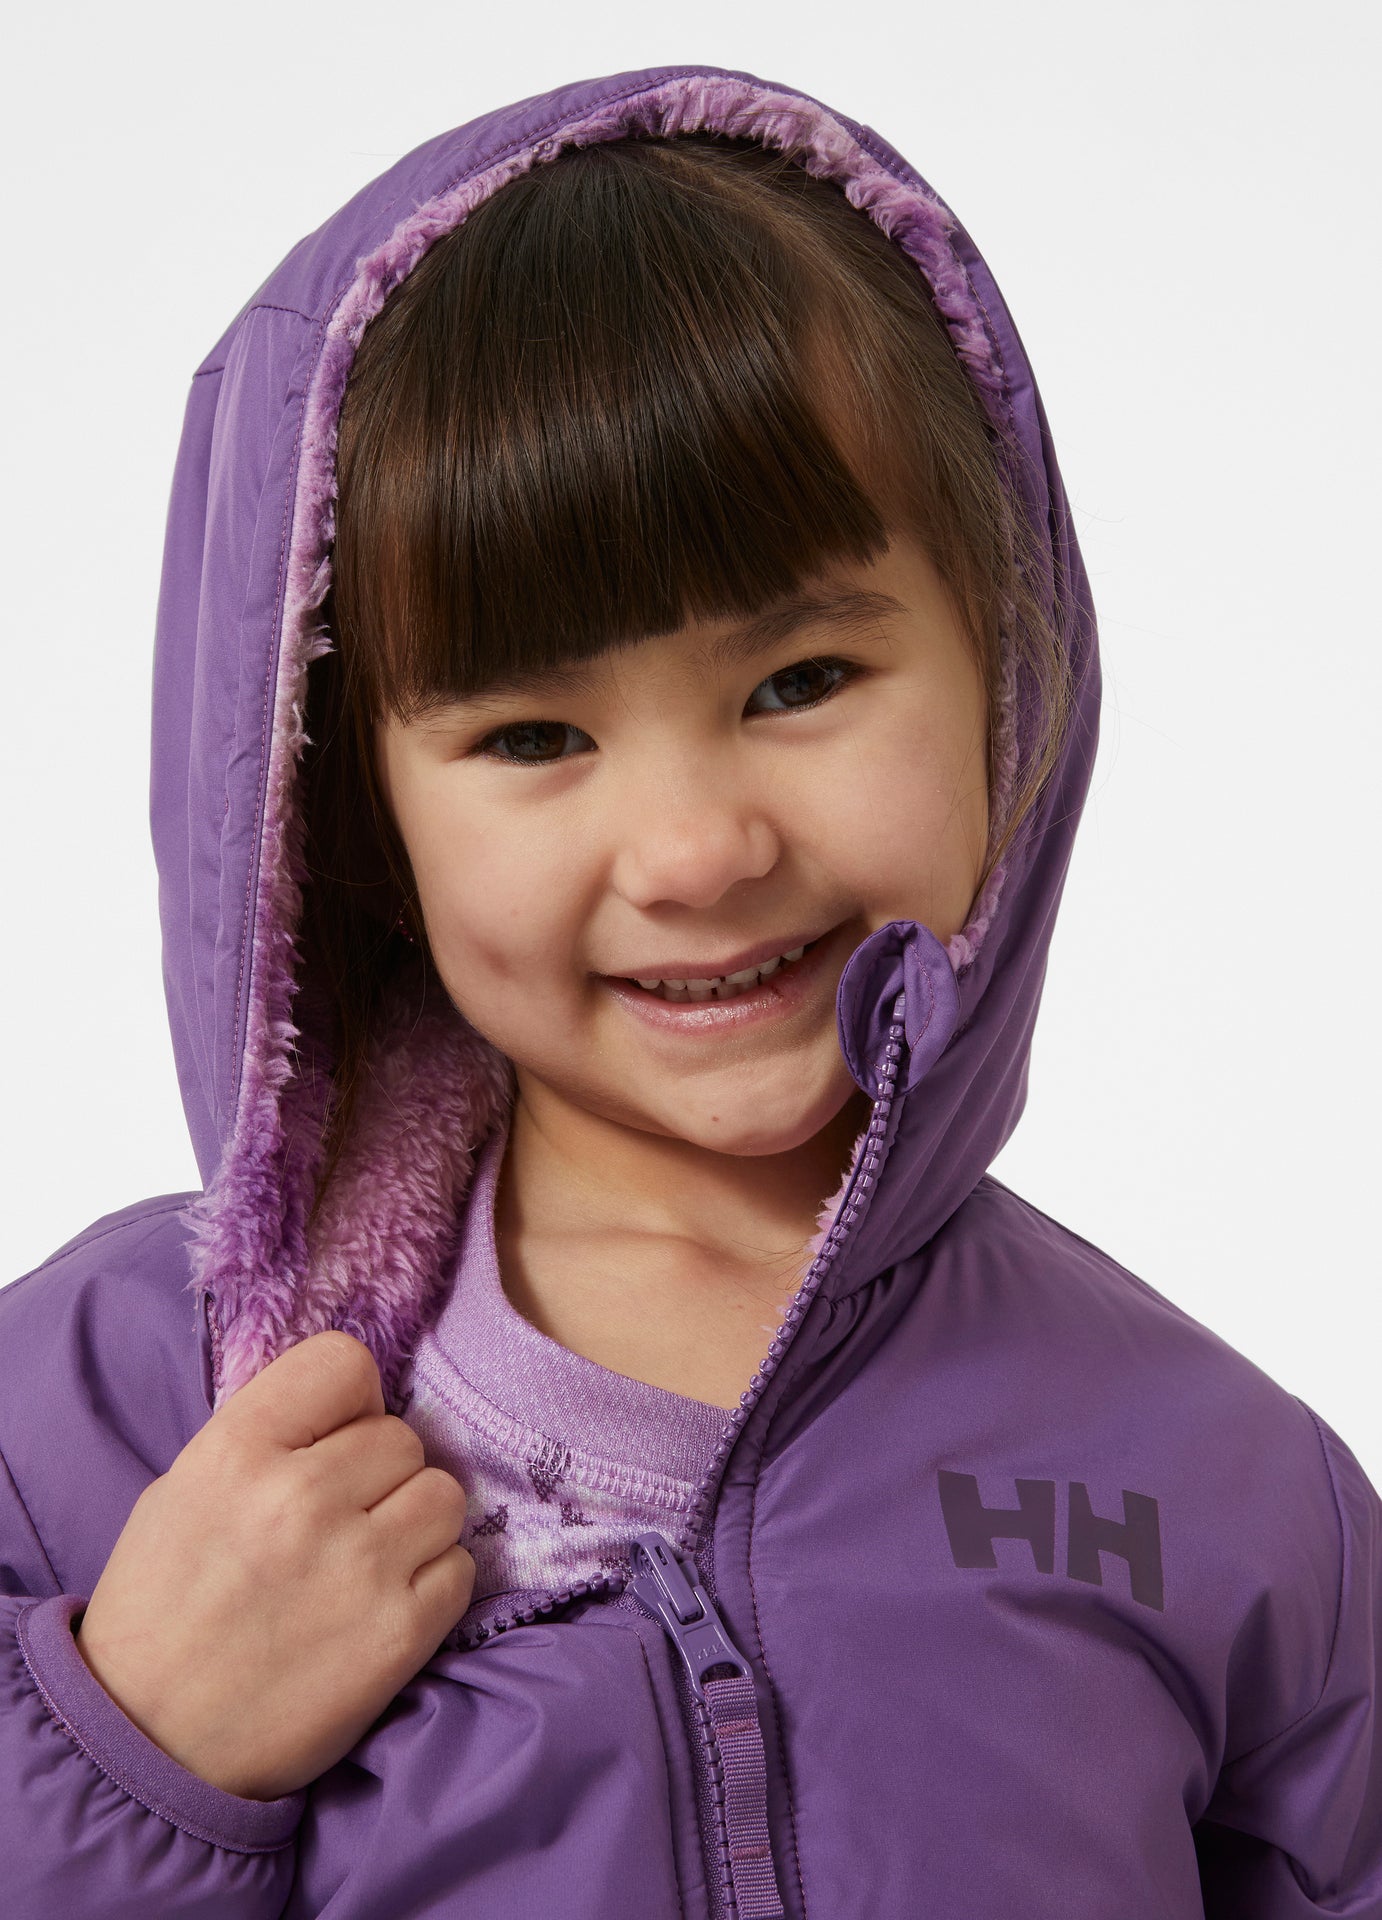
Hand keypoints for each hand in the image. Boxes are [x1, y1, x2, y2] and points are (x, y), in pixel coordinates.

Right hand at [75, 1329, 473, 1799]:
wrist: (149, 1745)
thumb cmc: (162, 1611)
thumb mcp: (185, 1491)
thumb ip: (268, 1438)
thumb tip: (353, 1411)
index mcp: (238, 1452)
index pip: (343, 1363)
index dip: (349, 1401)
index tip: (336, 1437)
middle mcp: (302, 1498)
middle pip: (402, 1437)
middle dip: (378, 1475)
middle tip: (340, 1520)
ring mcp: (359, 1566)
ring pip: (443, 1495)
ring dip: (414, 1524)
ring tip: (367, 1562)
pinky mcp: (400, 1632)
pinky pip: (459, 1567)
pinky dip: (431, 1584)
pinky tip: (382, 1606)